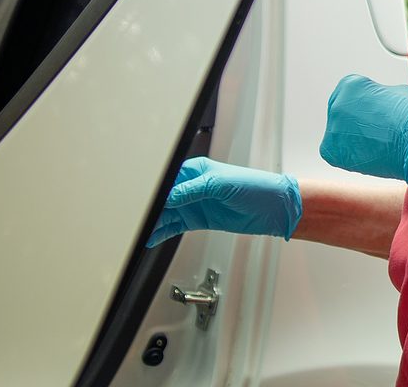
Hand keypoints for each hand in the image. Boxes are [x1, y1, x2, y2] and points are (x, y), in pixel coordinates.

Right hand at [146, 157, 301, 246]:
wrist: (273, 209)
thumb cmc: (254, 187)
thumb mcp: (221, 184)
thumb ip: (193, 190)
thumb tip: (170, 196)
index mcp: (196, 170)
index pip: (167, 178)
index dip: (153, 189)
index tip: (139, 199)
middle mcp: (192, 186)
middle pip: (162, 197)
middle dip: (148, 207)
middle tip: (134, 218)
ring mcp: (194, 204)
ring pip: (165, 213)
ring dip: (152, 222)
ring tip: (138, 231)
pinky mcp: (197, 220)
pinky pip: (174, 226)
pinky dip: (162, 232)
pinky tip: (151, 237)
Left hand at [320, 74, 407, 184]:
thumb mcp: (396, 92)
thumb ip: (377, 96)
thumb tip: (374, 103)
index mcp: (351, 84)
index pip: (351, 94)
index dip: (366, 105)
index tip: (379, 115)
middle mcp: (337, 103)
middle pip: (341, 112)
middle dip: (356, 121)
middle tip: (376, 132)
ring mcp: (332, 128)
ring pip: (339, 134)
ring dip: (352, 138)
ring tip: (376, 144)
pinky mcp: (332, 151)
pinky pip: (336, 152)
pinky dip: (350, 155)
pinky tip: (369, 154)